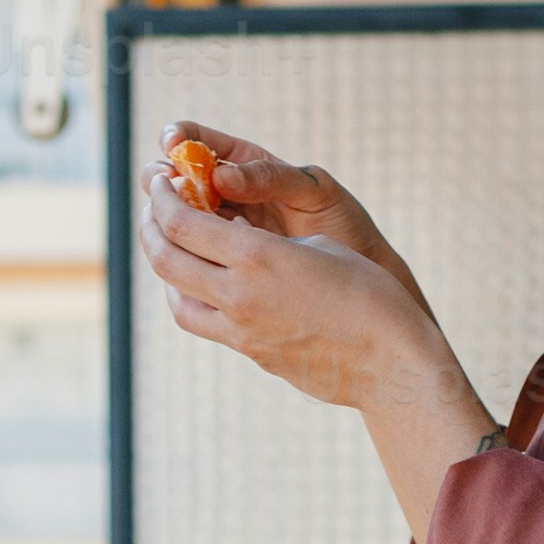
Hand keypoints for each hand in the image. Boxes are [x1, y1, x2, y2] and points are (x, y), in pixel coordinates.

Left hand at [148, 139, 514, 530]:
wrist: (391, 361)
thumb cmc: (368, 292)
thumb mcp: (316, 247)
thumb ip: (263, 243)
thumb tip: (231, 242)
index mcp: (258, 256)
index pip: (183, 223)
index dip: (162, 199)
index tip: (160, 182)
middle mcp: (240, 295)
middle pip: (167, 260)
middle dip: (151, 228)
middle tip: (154, 209)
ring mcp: (242, 331)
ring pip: (177, 300)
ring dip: (165, 270)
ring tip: (173, 248)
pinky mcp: (252, 354)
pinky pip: (204, 323)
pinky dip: (190, 298)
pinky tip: (204, 284)